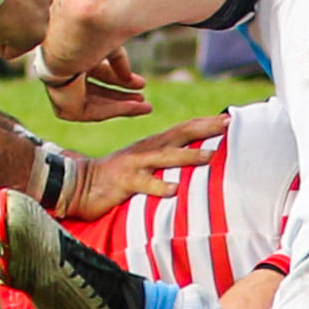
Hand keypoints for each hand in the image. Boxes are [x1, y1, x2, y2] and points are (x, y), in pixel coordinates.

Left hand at [43, 47, 151, 121]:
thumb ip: (117, 61)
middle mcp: (62, 77)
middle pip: (96, 92)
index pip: (97, 73)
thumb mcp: (106, 45)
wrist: (70, 41)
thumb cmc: (85, 34)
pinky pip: (94, 113)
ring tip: (144, 107)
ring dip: (121, 106)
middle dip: (121, 97)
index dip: (119, 79)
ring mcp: (62, 94)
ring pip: (96, 104)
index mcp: (69, 58)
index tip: (141, 83)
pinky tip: (133, 106)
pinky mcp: (65, 108)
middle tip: (143, 100)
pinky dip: (115, 110)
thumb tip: (128, 77)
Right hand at [75, 113, 230, 214]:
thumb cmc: (117, 177)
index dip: (206, 122)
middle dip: (204, 128)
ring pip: (165, 158)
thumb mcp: (145, 165)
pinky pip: (144, 184)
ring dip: (189, 157)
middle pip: (179, 135)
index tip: (230, 118)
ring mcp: (136, 164)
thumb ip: (166, 160)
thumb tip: (196, 160)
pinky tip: (174, 190)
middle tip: (228, 123)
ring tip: (211, 156)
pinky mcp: (125, 182)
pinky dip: (159, 186)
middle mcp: (147, 150)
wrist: (78, 184)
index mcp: (154, 145)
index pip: (184, 129)